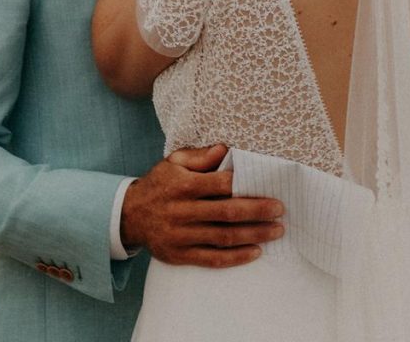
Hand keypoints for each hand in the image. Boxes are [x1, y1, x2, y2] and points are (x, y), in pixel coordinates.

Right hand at [120, 144, 284, 267]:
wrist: (129, 215)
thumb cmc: (159, 184)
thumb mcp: (173, 162)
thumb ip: (200, 156)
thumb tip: (225, 149)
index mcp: (183, 185)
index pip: (220, 184)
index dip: (245, 185)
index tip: (269, 185)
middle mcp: (182, 211)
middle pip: (227, 212)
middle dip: (257, 211)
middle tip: (280, 210)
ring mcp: (181, 236)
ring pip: (223, 237)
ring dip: (253, 235)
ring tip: (276, 231)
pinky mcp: (180, 255)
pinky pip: (212, 259)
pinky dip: (235, 258)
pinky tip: (255, 252)